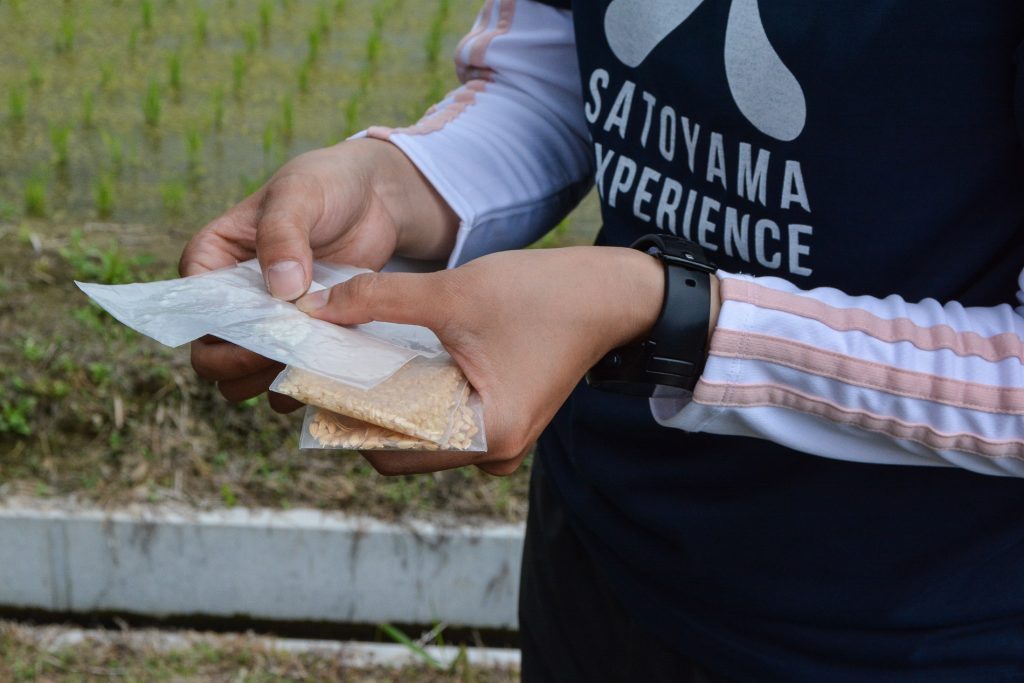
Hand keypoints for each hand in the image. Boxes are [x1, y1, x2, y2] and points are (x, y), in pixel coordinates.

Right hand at [177, 138, 458, 409]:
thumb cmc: (326, 185)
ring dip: (270, 381)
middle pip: (210, 356)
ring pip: (243, 377)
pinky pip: (288, 377)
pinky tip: (330, 371)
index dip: (220, 333)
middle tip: (289, 358)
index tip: (266, 334)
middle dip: (242, 366)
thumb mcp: (299, 195)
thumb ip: (282, 235)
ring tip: (311, 365)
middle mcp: (229, 299)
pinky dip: (303, 382)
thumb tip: (281, 290)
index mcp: (210, 260)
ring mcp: (265, 323)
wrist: (375, 199)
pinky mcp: (301, 338)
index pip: (194, 312)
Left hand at [294, 246, 667, 475]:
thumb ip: (379, 300)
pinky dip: (417, 398)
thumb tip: (316, 306)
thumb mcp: (455, 292)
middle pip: (401, 449)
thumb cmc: (545, 296)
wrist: (611, 295)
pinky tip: (399, 360)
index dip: (344, 418)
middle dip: (362, 412)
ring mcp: (500, 441)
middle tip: (331, 367)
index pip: (388, 451)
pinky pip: (444, 423)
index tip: (315, 379)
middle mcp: (493, 452)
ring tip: (360, 359)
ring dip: (389, 404)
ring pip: (421, 437)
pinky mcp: (501, 420)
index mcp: (486, 434)